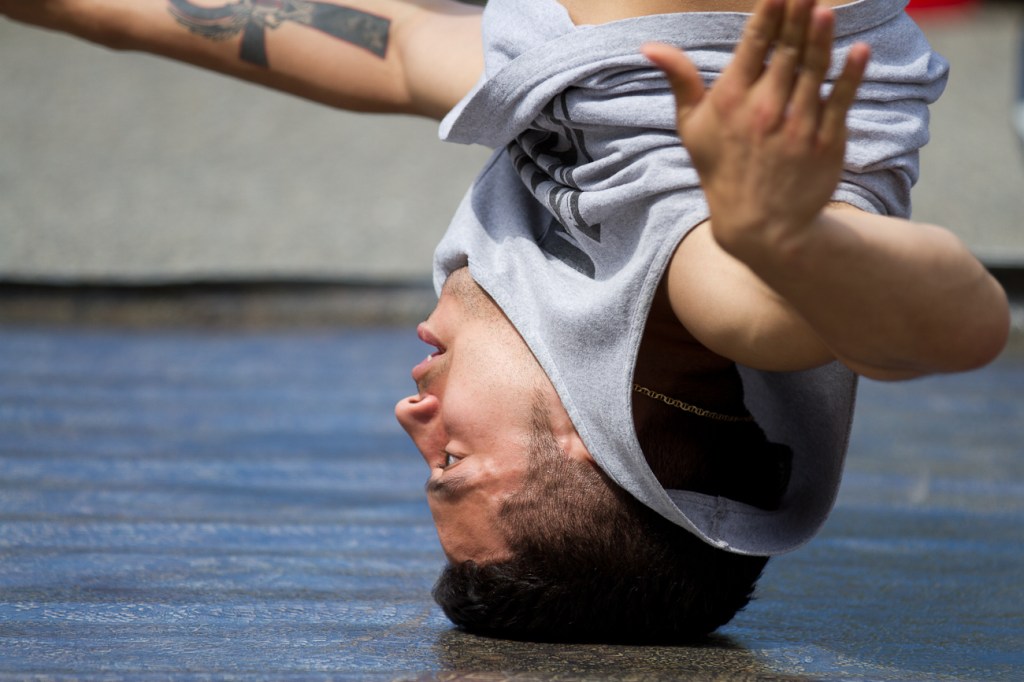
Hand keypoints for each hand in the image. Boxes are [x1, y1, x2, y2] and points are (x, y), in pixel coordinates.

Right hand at [643, 0, 869, 259]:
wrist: (760, 225)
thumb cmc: (722, 169)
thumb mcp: (691, 127)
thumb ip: (679, 80)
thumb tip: (650, 46)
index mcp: (731, 101)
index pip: (753, 47)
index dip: (768, 15)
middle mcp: (764, 111)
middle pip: (786, 53)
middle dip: (797, 16)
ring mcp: (797, 127)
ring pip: (814, 72)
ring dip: (821, 38)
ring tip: (825, 9)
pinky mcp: (825, 142)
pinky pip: (841, 102)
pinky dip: (851, 76)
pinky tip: (860, 50)